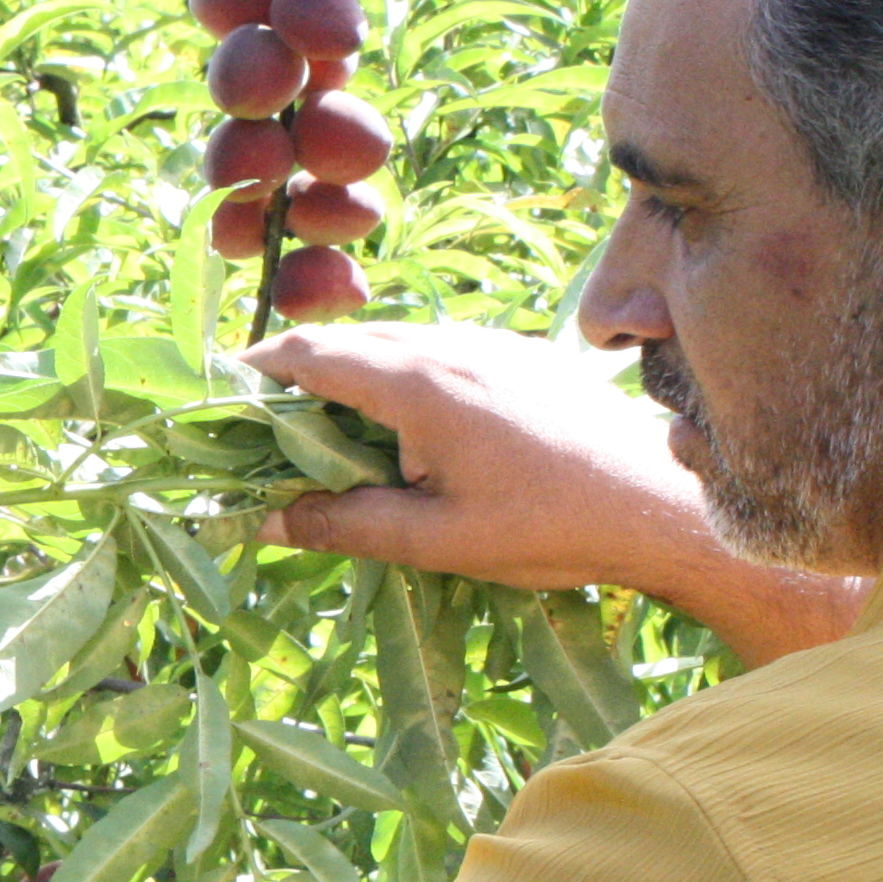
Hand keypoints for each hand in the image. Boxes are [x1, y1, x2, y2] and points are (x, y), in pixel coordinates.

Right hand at [240, 321, 711, 592]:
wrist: (662, 503)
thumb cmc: (549, 526)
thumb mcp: (434, 540)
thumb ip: (342, 523)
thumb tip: (263, 519)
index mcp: (417, 385)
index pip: (309, 355)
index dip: (255, 370)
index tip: (220, 394)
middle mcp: (448, 346)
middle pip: (345, 341)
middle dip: (294, 374)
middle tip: (259, 423)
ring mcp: (488, 344)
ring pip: (392, 342)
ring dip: (348, 375)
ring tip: (325, 430)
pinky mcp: (518, 355)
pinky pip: (435, 350)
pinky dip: (396, 377)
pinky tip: (403, 428)